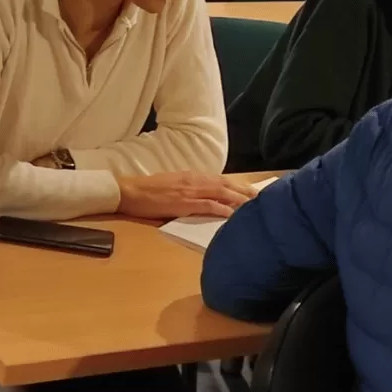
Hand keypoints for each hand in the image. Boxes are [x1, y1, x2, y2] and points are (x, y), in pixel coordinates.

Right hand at [115, 172, 255, 220]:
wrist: (130, 191)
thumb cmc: (147, 190)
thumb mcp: (172, 183)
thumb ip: (188, 187)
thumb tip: (203, 196)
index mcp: (191, 176)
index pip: (220, 179)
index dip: (237, 185)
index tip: (250, 191)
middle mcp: (194, 180)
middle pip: (225, 184)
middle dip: (244, 192)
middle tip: (260, 198)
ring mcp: (190, 191)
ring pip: (221, 193)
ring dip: (239, 199)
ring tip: (254, 206)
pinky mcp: (184, 203)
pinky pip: (208, 205)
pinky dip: (223, 209)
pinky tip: (233, 215)